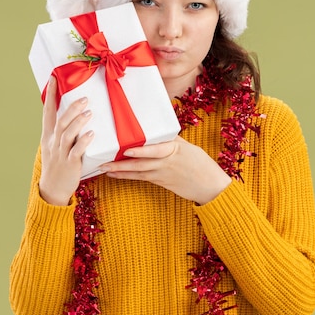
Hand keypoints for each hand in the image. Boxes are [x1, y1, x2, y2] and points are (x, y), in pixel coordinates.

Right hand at [39, 77, 94, 205]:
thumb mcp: (55, 146)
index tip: (54, 78)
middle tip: (84, 98)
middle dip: (71, 109)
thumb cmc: (58, 165)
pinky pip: (76, 151)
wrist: (52, 190)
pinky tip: (91, 134)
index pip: (48, 112)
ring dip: (78, 122)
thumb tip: (77, 114)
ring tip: (89, 113)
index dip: (51, 95)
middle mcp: (53, 143)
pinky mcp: (69, 164)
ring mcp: (60, 153)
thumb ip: (64, 131)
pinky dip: (83, 142)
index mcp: (48, 136)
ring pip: (67, 135)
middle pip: (60, 122)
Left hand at [100, 136, 231, 203]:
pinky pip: (141, 178)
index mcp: (175, 150)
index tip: (127, 149)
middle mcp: (167, 163)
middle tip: (104, 163)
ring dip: (120, 171)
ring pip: (138, 173)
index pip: (156, 150)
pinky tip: (115, 175)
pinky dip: (128, 176)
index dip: (141, 151)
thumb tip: (156, 128)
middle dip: (121, 164)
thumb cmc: (201, 164)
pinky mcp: (161, 182)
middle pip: (141, 164)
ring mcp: (163, 174)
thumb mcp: (188, 147)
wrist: (210, 186)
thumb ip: (171, 139)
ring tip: (104, 169)